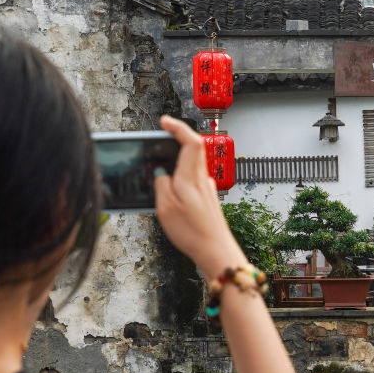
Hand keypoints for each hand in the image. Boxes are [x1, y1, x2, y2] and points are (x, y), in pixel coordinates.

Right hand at [153, 116, 246, 279]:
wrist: (216, 251)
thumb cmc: (193, 232)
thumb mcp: (166, 208)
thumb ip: (161, 184)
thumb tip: (160, 172)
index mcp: (191, 177)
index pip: (190, 141)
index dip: (178, 127)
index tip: (164, 122)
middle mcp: (202, 179)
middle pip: (192, 149)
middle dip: (175, 140)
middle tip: (157, 141)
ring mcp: (206, 188)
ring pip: (191, 164)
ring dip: (176, 160)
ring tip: (158, 168)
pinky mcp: (207, 198)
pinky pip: (191, 179)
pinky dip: (180, 177)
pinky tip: (170, 190)